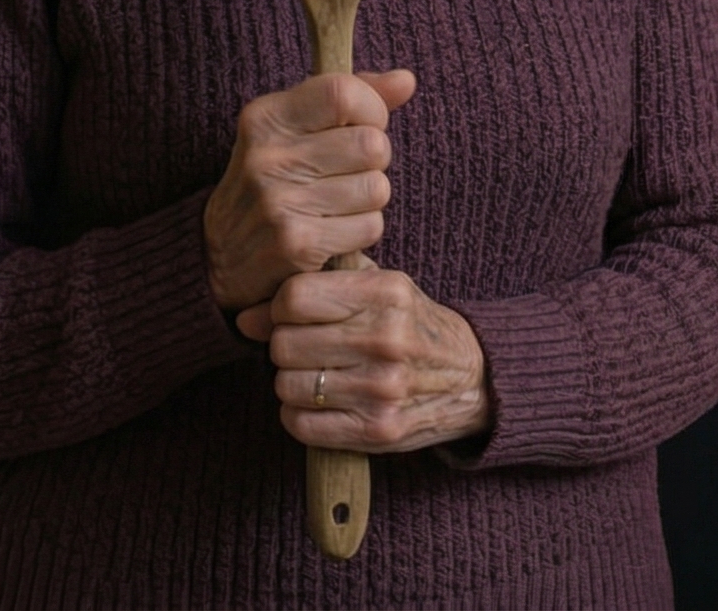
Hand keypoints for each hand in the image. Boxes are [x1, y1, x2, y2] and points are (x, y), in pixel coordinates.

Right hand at [203, 69, 415, 315]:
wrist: (217, 259)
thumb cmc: (274, 180)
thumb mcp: (295, 129)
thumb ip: (352, 97)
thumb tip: (407, 80)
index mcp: (265, 118)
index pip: (344, 92)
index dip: (370, 109)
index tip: (360, 126)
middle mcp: (266, 157)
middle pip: (372, 144)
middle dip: (373, 162)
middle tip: (346, 175)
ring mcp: (278, 202)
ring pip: (377, 188)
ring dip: (368, 201)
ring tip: (335, 206)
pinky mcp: (296, 245)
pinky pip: (369, 226)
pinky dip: (360, 232)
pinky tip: (331, 234)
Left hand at [238, 266, 494, 451]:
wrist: (471, 378)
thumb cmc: (412, 325)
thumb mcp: (384, 285)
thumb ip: (321, 286)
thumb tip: (246, 316)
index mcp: (387, 293)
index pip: (295, 296)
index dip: (281, 306)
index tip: (293, 314)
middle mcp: (386, 338)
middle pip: (285, 343)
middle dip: (284, 345)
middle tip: (304, 347)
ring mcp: (383, 388)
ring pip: (287, 385)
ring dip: (292, 381)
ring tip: (317, 373)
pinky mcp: (378, 431)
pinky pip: (300, 425)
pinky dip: (300, 415)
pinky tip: (323, 401)